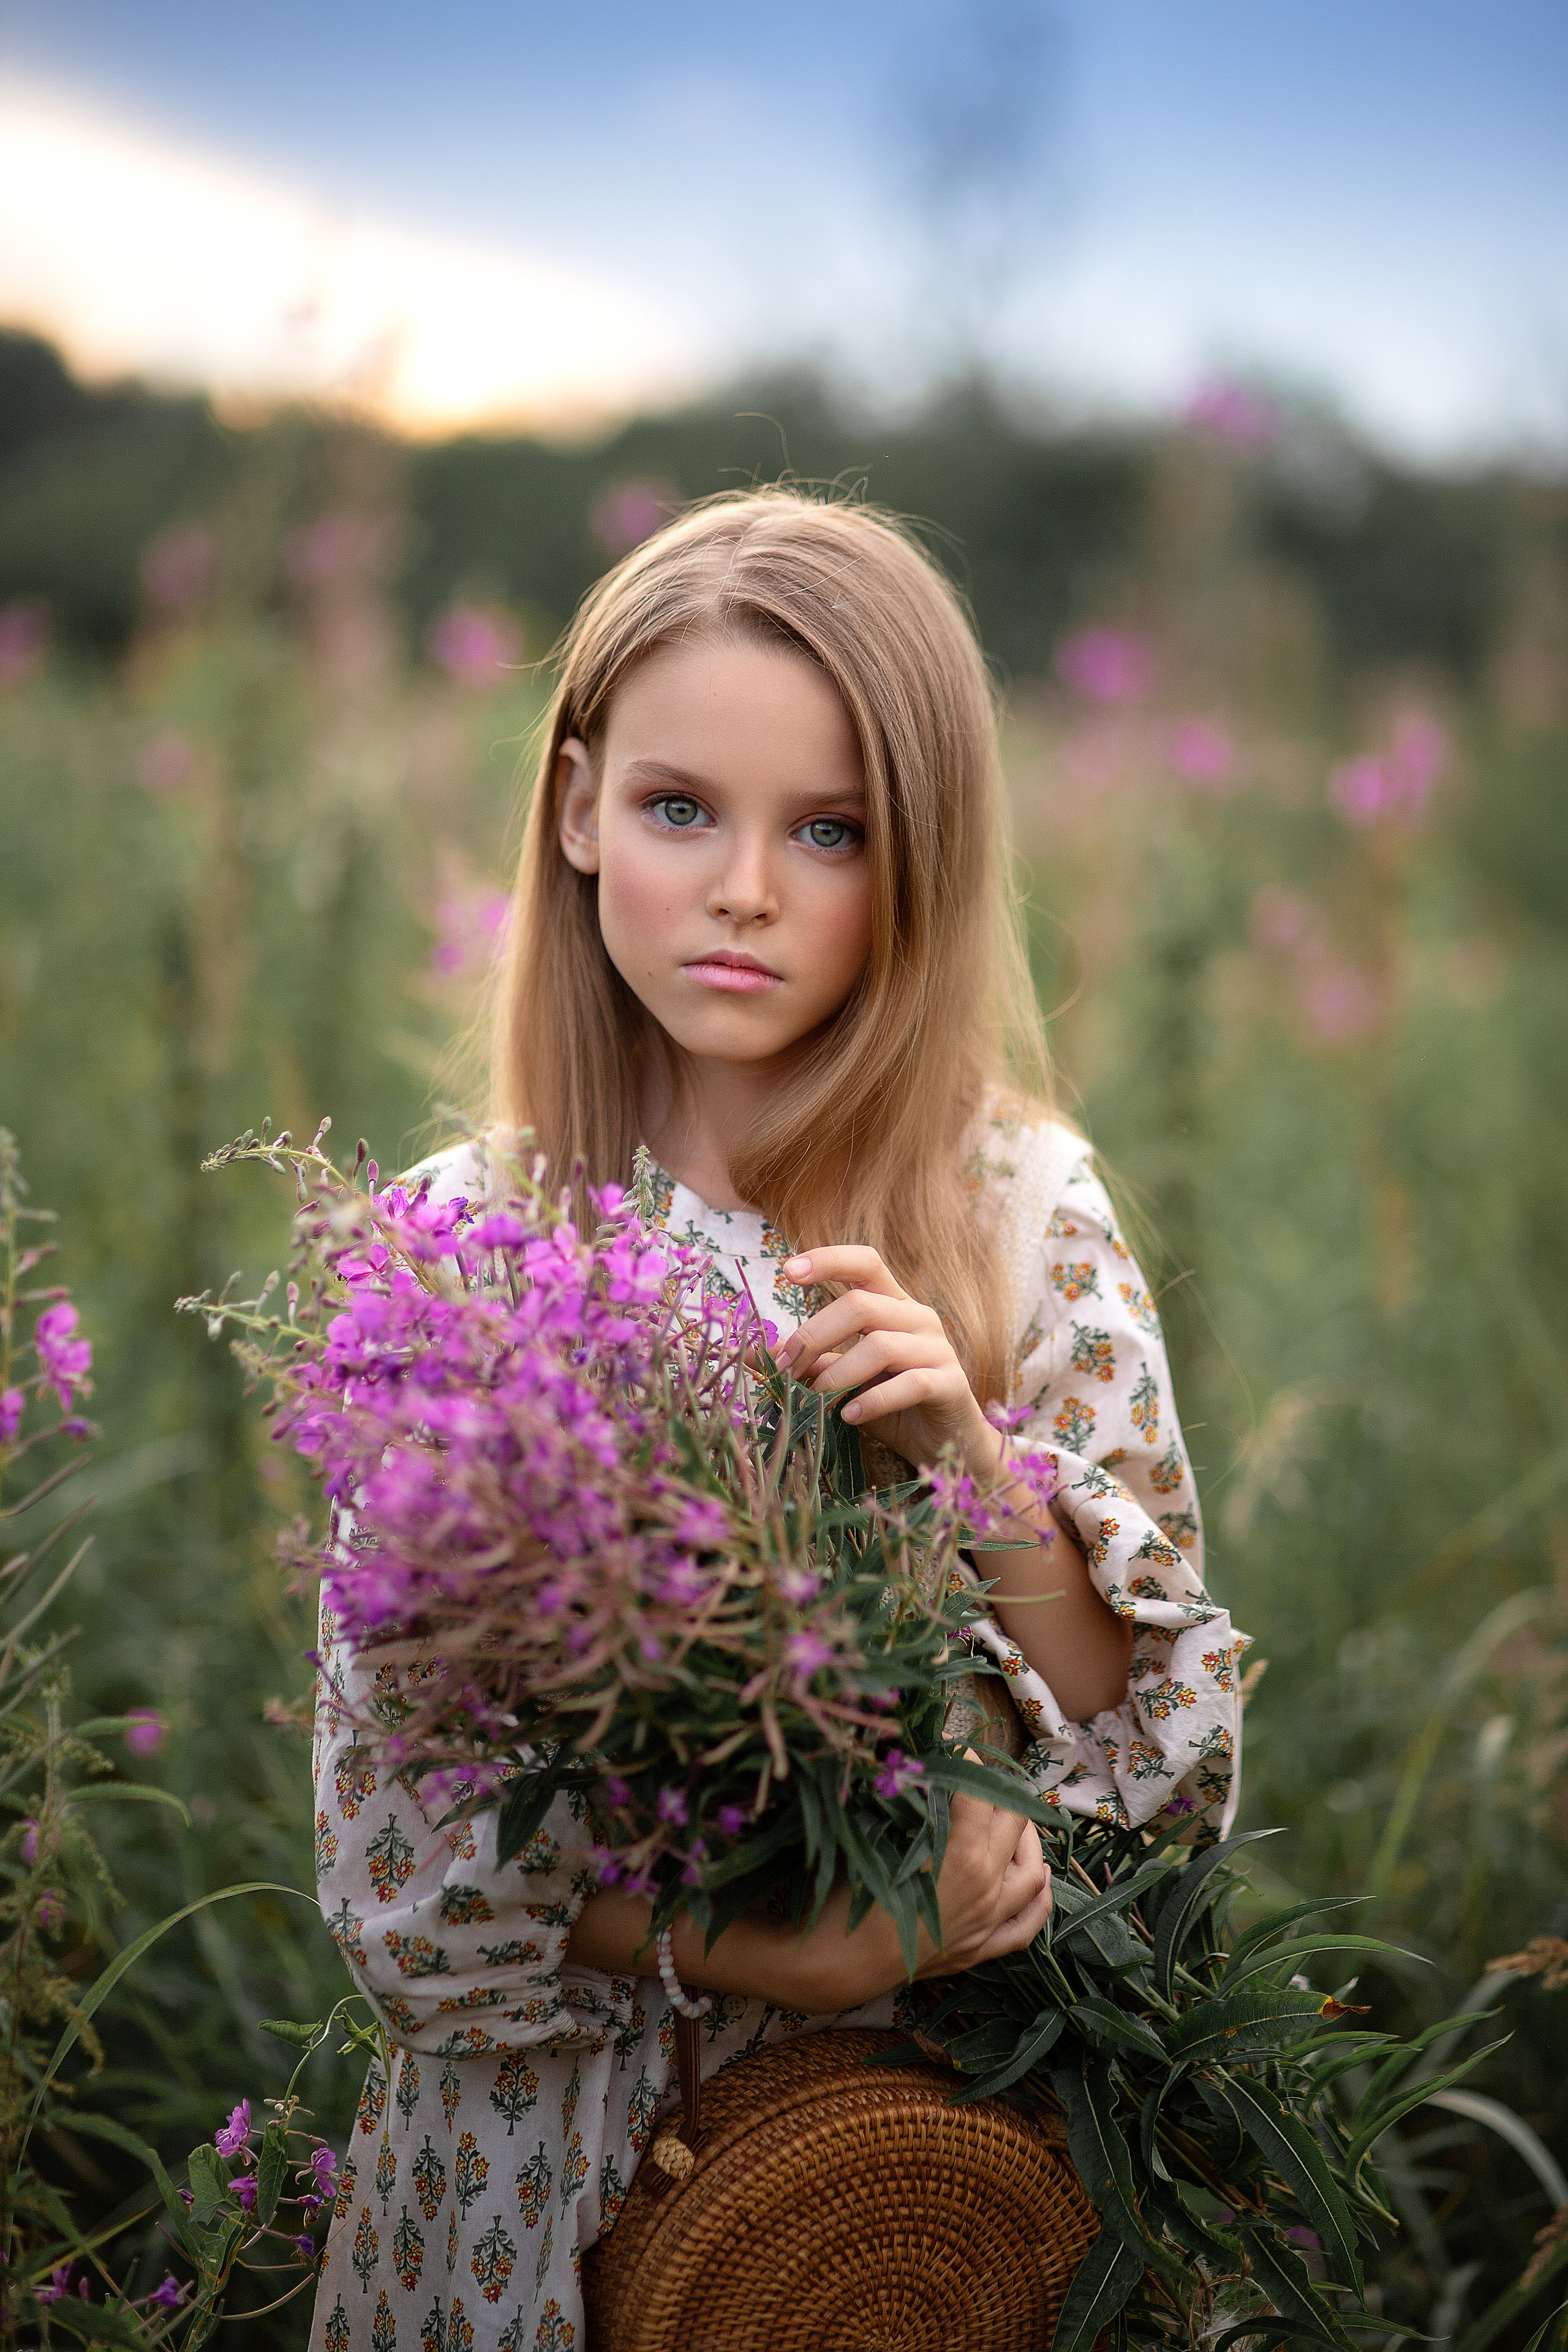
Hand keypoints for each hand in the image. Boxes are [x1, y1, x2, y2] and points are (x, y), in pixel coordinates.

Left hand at [775, 1245, 1001, 1478]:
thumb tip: (758, 1355)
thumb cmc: (890, 1404)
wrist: (943, 1443)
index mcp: (893, 1305)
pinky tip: (849, 1416)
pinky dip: (873, 1400)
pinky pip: (910, 1383)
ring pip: (881, 1345)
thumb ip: (811, 1362)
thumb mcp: (844, 1379)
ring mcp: (938, 1349)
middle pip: (860, 1305)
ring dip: (838, 1374)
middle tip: (786, 1370)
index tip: (787, 1271)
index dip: (828, 1259)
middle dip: (814, 1335)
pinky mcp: (951, 1383)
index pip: (865, 1263)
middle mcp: (918, 1317)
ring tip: (815, 1400)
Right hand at [794, 1785, 1053, 2009]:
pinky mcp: (980, 1949)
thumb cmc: (851, 1895)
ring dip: (1029, 1841)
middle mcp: (985, 1887)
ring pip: (1033, 1873)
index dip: (967, 1759)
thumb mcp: (877, 1836)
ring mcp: (987, 1922)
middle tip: (974, 1780)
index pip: (981, 1791)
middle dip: (998, 1792)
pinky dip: (1040, 1899)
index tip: (951, 1747)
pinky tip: (1040, 1878)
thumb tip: (920, 1766)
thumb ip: (907, 1801)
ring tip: (1013, 1821)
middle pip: (1015, 1825)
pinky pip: (1027, 1925)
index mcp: (962, 1855)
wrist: (839, 1962)